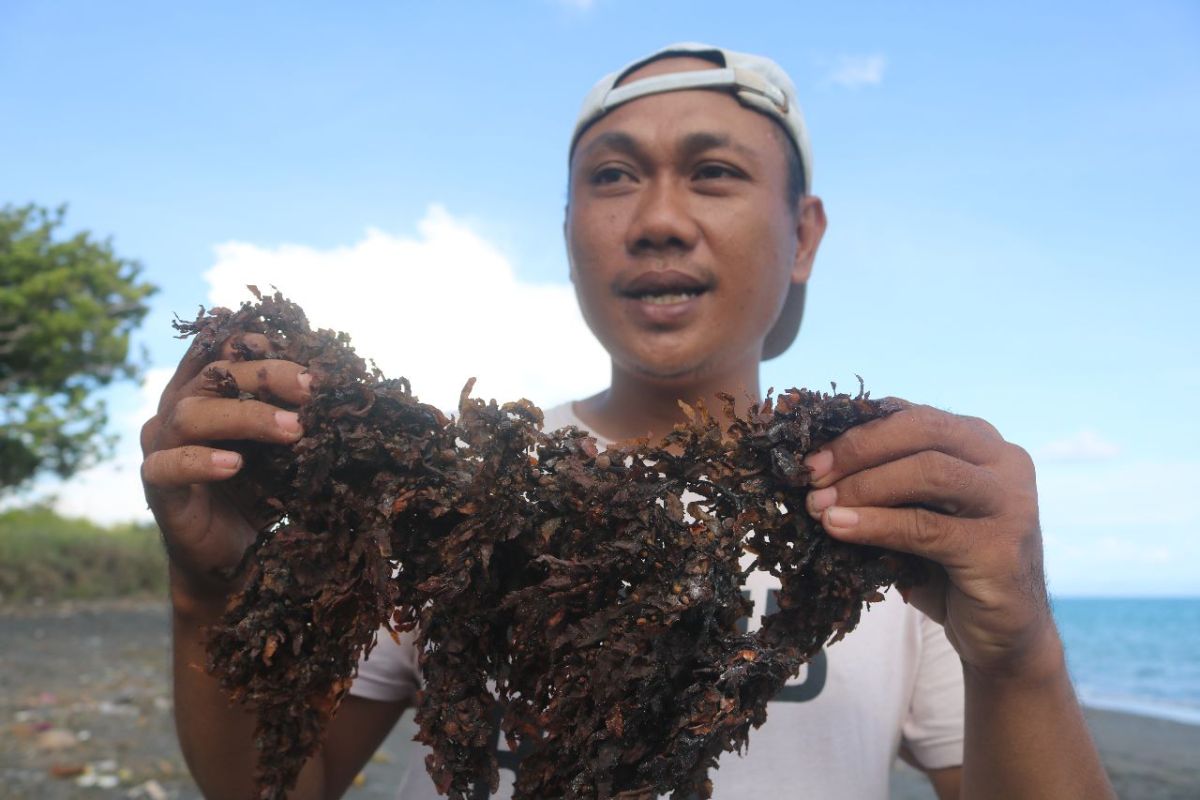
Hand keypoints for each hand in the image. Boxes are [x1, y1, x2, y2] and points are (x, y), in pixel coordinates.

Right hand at [140, 332, 310, 608]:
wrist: (233, 551)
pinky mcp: (156, 485)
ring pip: (190, 415)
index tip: (297, 346)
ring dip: (246, 417)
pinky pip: (168, 466)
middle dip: (267, 375)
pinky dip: (200, 462)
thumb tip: (342, 386)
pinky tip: (234, 465)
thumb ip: (294, 412)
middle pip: (212, 375)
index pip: (220, 349)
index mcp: (205, 390)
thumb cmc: (259, 489)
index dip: (253, 340)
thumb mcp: (282, 446)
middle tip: (313, 387)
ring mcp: (160, 445)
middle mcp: (177, 409)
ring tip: (292, 429)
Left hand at [802, 401, 1055, 679]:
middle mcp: (1005, 463)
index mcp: (982, 443)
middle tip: (812, 475)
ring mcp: (1011, 503)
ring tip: (819, 506)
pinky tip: (839, 528)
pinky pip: (926, 527)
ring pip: (928, 472)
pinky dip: (876, 525)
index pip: (914, 416)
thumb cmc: (947, 567)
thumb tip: (816, 466)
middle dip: (859, 448)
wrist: (1002, 635)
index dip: (858, 428)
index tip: (811, 454)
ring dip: (863, 486)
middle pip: (924, 430)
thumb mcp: (916, 513)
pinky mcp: (1001, 549)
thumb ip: (886, 484)